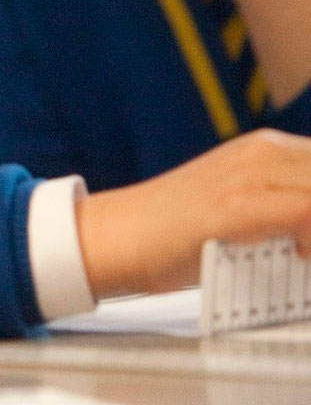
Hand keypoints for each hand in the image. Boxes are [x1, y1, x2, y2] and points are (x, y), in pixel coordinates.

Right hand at [77, 129, 310, 295]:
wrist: (114, 236)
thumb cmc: (174, 233)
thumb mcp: (243, 210)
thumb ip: (289, 212)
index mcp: (269, 150)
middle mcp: (264, 153)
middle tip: (310, 245)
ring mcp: (249, 177)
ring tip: (304, 252)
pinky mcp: (235, 207)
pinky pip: (307, 213)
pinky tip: (300, 254)